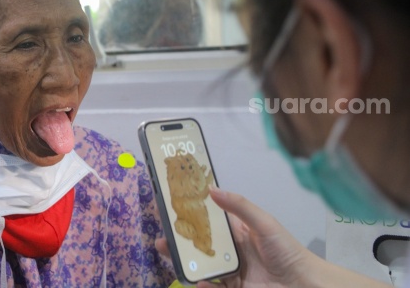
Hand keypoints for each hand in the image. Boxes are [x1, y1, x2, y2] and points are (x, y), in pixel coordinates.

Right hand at [156, 186, 313, 287]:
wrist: (306, 286)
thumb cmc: (287, 251)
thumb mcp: (265, 224)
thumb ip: (240, 207)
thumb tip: (212, 189)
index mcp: (237, 232)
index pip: (209, 221)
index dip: (191, 216)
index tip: (172, 209)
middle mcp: (231, 252)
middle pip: (200, 246)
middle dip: (180, 242)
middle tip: (162, 239)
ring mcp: (231, 273)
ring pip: (202, 267)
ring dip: (186, 263)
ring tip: (171, 257)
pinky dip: (203, 286)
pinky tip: (199, 282)